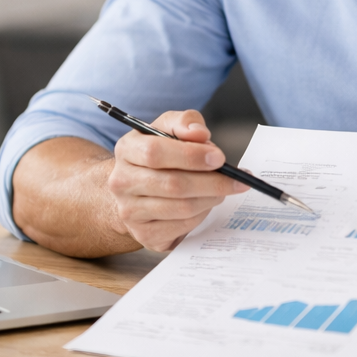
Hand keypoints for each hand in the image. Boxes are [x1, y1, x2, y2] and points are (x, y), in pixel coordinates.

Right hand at [106, 110, 245, 251]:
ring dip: (210, 199)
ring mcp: (130, 212)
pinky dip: (201, 215)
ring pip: (181, 208)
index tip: (219, 158)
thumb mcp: (168, 129)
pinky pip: (182, 226)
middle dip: (211, 182)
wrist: (137, 189)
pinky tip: (205, 204)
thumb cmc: (159, 154)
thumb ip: (185, 122)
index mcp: (126, 150)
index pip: (155, 152)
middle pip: (173, 184)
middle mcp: (121, 182)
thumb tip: (199, 134)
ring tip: (222, 190)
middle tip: (235, 180)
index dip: (191, 156)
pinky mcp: (145, 234)